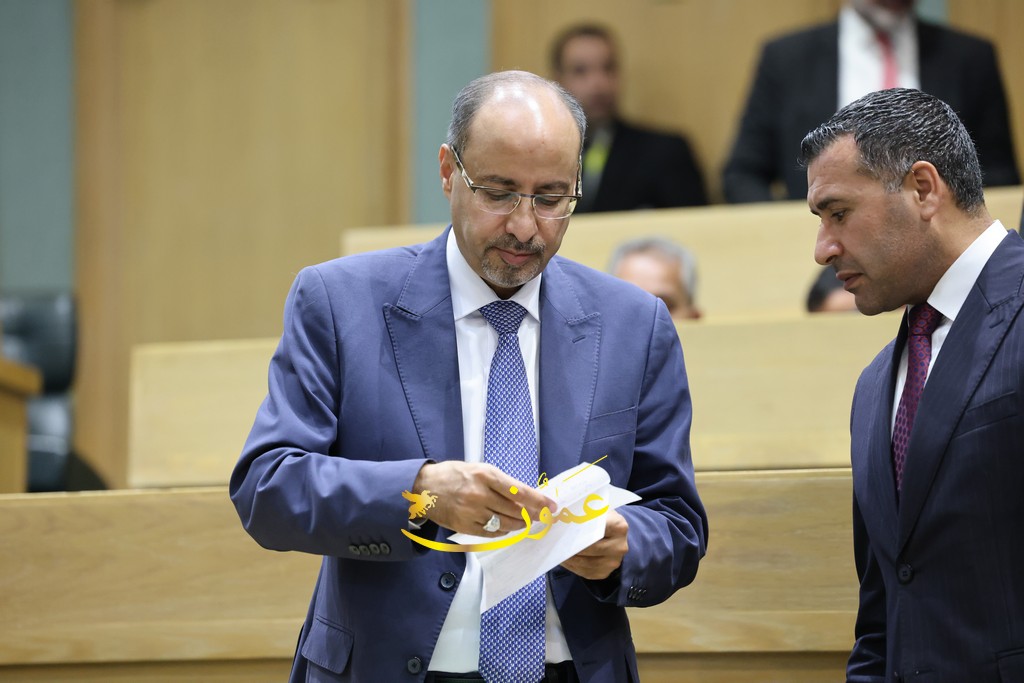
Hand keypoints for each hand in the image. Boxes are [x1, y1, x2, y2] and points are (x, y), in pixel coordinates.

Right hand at [412, 461, 554, 536]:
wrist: (424, 488)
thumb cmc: (455, 474)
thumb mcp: (479, 469)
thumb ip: (501, 482)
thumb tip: (525, 495)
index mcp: (485, 475)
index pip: (519, 491)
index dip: (538, 500)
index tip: (551, 506)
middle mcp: (480, 494)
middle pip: (515, 510)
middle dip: (533, 515)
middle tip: (543, 517)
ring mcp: (472, 512)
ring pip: (506, 524)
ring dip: (520, 524)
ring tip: (526, 522)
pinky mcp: (465, 526)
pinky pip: (492, 533)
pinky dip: (503, 531)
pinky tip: (507, 527)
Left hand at [560, 509, 627, 579]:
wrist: (614, 536)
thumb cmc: (602, 520)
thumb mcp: (597, 511)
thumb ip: (584, 513)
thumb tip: (560, 517)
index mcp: (619, 526)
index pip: (596, 528)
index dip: (578, 529)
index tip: (563, 528)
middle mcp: (620, 546)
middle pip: (590, 548)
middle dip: (571, 545)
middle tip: (555, 542)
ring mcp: (613, 562)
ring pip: (586, 563)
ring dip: (569, 558)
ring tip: (556, 552)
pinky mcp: (605, 573)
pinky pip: (585, 572)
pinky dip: (572, 566)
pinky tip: (563, 559)